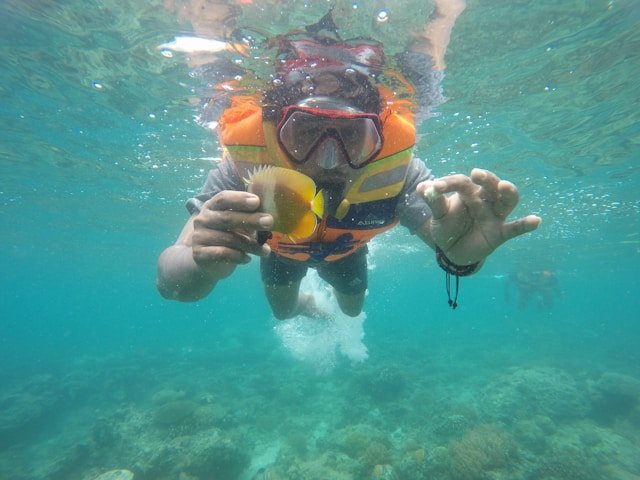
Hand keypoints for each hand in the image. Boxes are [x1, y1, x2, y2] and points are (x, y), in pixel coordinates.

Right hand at [191, 190, 272, 279]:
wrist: (207, 261)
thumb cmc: (227, 237)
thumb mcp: (237, 224)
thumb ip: (248, 217)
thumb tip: (268, 215)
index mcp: (212, 207)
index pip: (223, 198)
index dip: (239, 199)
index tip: (257, 201)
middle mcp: (203, 219)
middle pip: (227, 218)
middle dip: (251, 220)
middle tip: (269, 222)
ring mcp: (199, 236)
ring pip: (228, 238)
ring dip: (251, 244)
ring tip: (266, 250)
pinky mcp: (199, 253)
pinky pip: (222, 253)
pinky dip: (238, 256)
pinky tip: (248, 259)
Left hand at [417, 168, 540, 264]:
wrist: (453, 251)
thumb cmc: (447, 227)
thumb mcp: (438, 216)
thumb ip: (434, 202)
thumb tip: (422, 187)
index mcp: (468, 192)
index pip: (461, 183)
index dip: (448, 184)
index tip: (434, 187)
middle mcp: (484, 200)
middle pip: (490, 185)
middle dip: (486, 179)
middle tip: (476, 174)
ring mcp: (494, 215)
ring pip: (506, 201)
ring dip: (507, 193)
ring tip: (505, 186)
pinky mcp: (500, 232)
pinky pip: (515, 228)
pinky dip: (525, 225)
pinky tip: (536, 221)